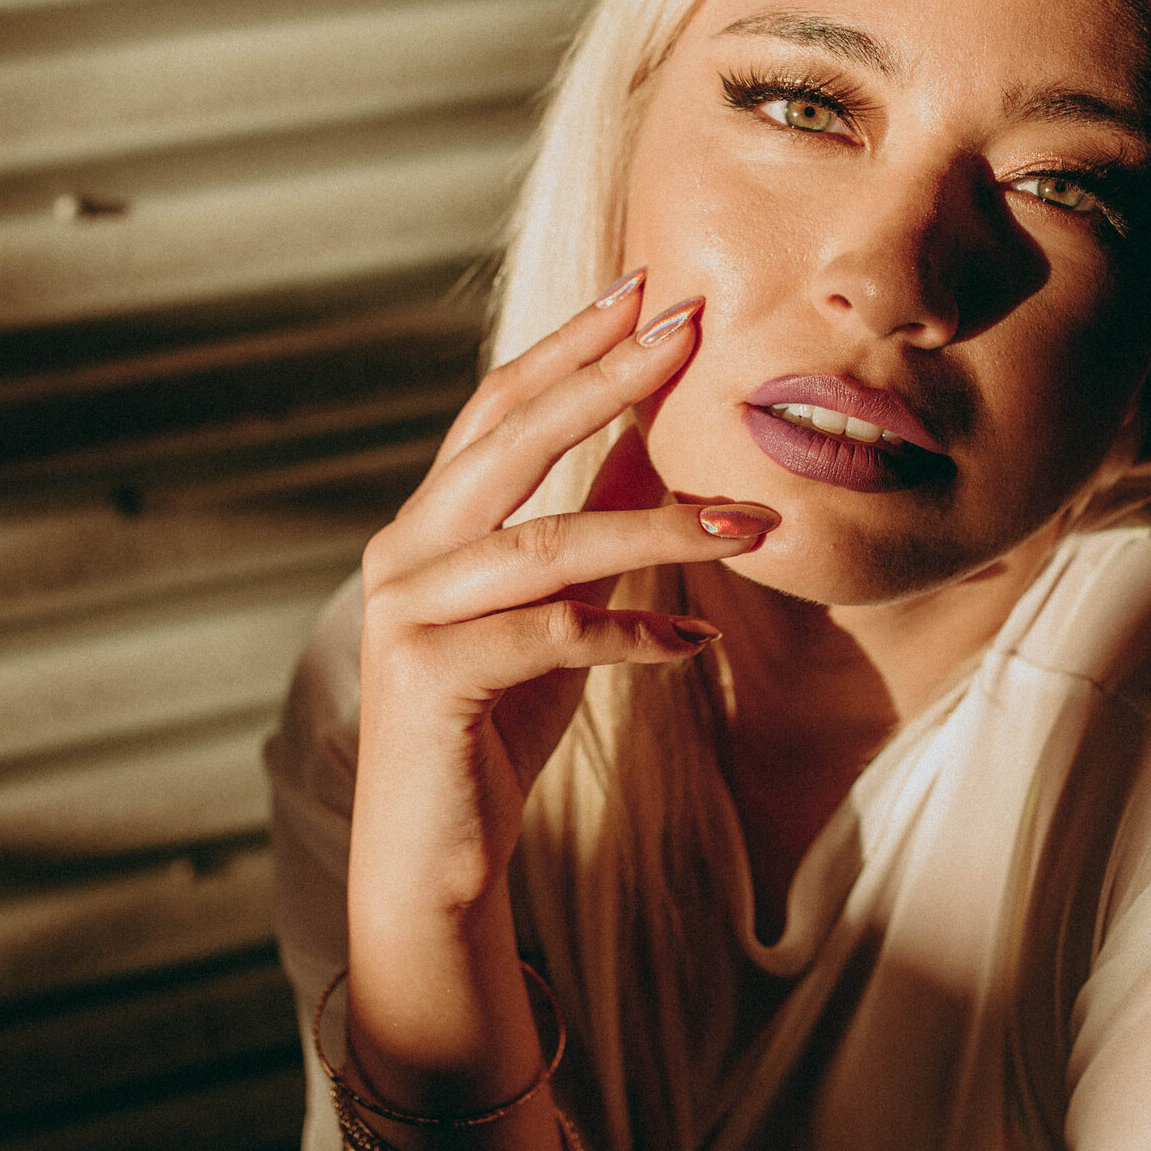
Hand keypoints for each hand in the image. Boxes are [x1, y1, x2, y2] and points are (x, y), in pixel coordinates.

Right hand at [348, 273, 779, 924]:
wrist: (432, 860)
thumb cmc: (491, 729)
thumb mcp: (552, 611)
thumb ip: (583, 525)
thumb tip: (648, 441)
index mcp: (429, 523)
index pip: (500, 406)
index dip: (571, 345)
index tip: (648, 291)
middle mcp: (404, 552)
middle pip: (509, 440)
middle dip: (604, 379)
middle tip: (689, 328)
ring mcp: (406, 614)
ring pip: (545, 544)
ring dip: (656, 527)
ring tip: (745, 522)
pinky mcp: (426, 680)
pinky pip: (550, 637)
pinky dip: (631, 636)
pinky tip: (694, 646)